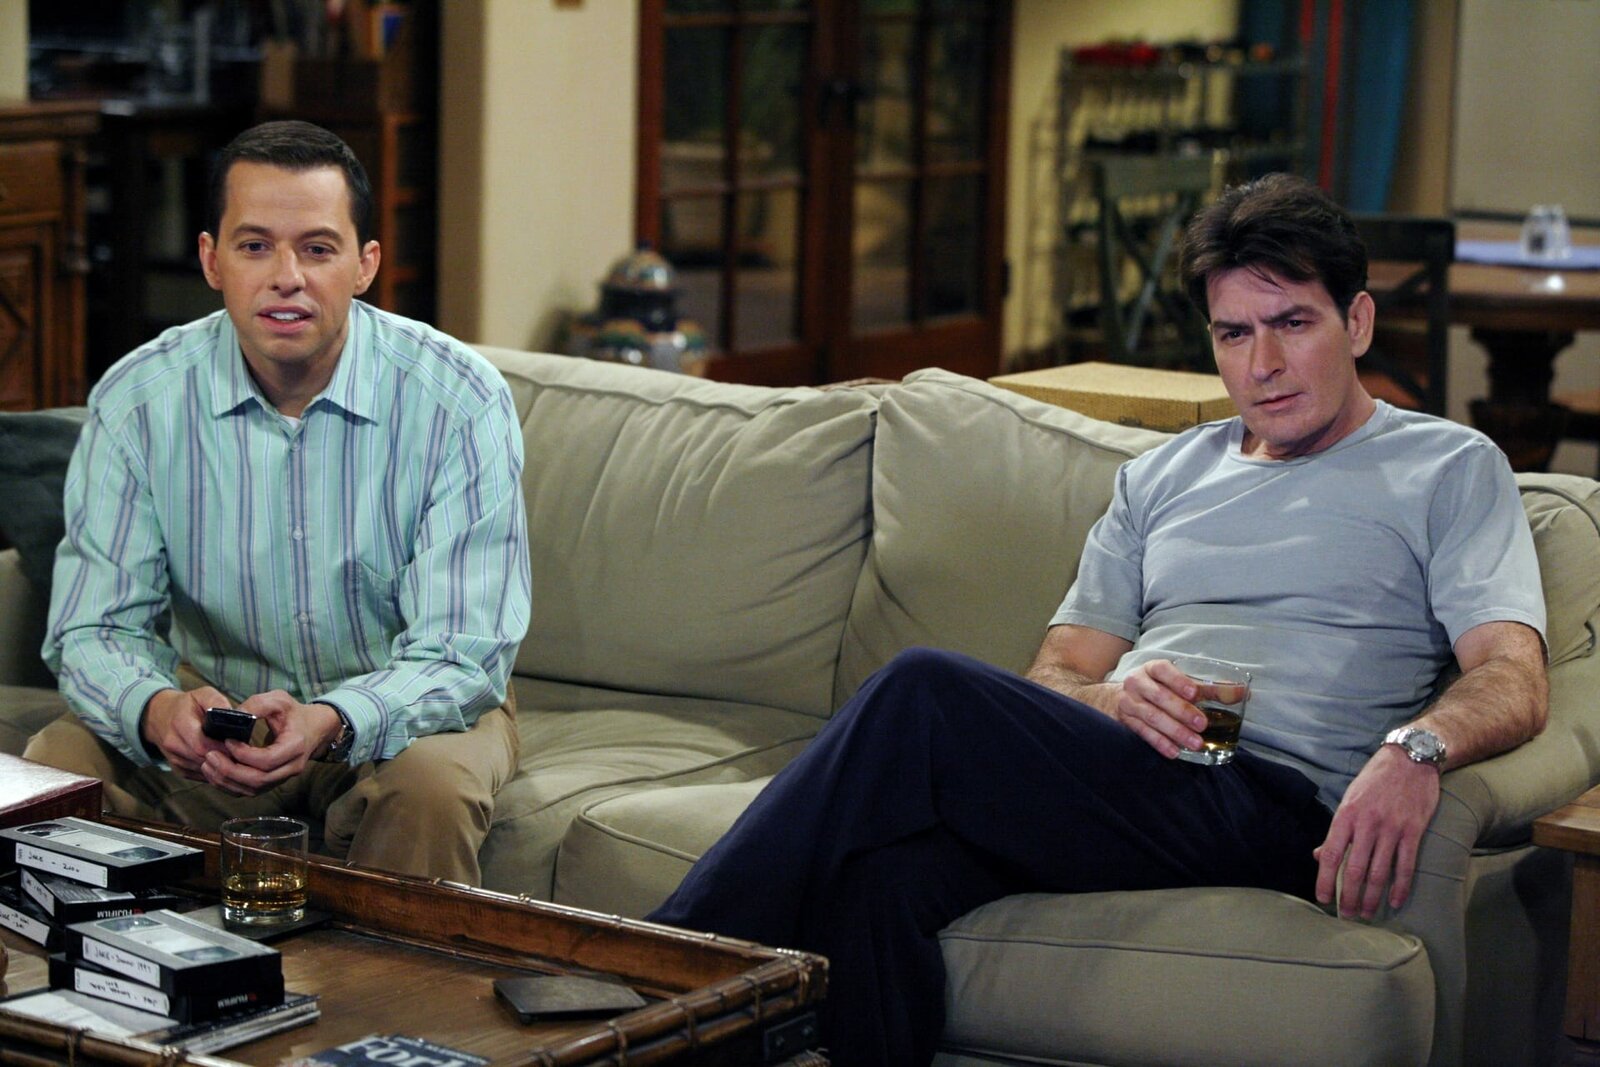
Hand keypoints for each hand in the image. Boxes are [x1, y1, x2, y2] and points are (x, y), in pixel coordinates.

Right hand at [141, 686, 234, 779]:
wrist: (161, 716)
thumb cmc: (186, 705)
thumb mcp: (202, 694)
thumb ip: (217, 701)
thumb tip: (235, 714)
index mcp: (179, 724)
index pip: (202, 744)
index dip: (223, 748)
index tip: (240, 746)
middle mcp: (173, 744)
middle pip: (204, 759)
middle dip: (225, 758)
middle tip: (244, 754)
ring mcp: (174, 760)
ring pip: (204, 770)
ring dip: (221, 766)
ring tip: (237, 758)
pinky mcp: (179, 770)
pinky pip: (201, 776)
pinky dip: (215, 772)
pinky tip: (225, 764)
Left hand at [195, 691, 342, 796]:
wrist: (315, 727)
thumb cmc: (295, 713)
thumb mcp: (279, 700)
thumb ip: (257, 704)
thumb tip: (233, 715)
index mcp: (295, 746)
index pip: (266, 760)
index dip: (243, 754)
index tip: (227, 740)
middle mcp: (292, 767)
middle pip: (258, 780)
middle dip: (230, 771)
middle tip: (209, 757)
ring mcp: (284, 777)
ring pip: (253, 789)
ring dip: (227, 781)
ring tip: (208, 765)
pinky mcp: (274, 782)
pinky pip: (251, 790)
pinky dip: (231, 785)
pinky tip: (216, 774)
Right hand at [1112, 659, 1208, 757]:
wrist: (1119, 698)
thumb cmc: (1158, 688)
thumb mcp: (1177, 683)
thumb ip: (1209, 689)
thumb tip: (1243, 693)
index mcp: (1152, 669)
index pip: (1163, 670)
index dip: (1178, 681)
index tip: (1195, 693)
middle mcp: (1137, 683)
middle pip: (1159, 696)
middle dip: (1182, 711)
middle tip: (1202, 724)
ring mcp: (1129, 702)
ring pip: (1152, 717)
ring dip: (1175, 731)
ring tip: (1195, 743)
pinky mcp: (1126, 721)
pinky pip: (1143, 733)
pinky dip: (1160, 743)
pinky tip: (1175, 752)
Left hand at [1314, 745, 1440, 917]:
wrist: (1409, 759)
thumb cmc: (1375, 781)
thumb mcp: (1349, 799)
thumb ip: (1337, 830)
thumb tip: (1318, 856)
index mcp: (1345, 816)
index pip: (1329, 854)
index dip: (1324, 880)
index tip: (1323, 899)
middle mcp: (1366, 824)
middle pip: (1354, 869)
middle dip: (1349, 897)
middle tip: (1347, 916)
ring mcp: (1391, 828)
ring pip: (1379, 872)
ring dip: (1373, 898)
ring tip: (1368, 914)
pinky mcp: (1413, 830)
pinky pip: (1406, 865)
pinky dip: (1400, 887)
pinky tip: (1395, 901)